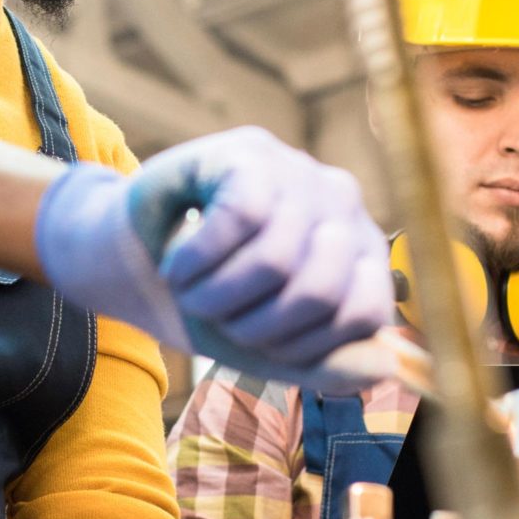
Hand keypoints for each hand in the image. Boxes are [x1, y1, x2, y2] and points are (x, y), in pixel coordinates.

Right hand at [33, 129, 392, 388]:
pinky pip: (237, 220)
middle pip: (316, 292)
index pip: (364, 315)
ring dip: (213, 296)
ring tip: (189, 290)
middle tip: (214, 316)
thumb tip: (382, 366)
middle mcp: (343, 205)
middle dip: (251, 327)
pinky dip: (194, 260)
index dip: (304, 347)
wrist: (136, 259)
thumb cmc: (212, 301)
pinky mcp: (250, 152)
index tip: (258, 345)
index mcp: (363, 254)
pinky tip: (176, 262)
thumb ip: (326, 363)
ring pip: (273, 259)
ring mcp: (300, 171)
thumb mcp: (269, 346)